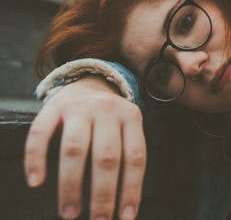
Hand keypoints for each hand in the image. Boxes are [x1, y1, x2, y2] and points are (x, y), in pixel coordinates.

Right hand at [24, 76, 145, 219]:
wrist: (87, 82)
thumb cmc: (109, 118)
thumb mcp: (126, 127)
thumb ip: (125, 154)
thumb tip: (124, 202)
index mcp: (131, 117)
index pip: (135, 157)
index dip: (132, 189)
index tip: (126, 216)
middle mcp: (108, 109)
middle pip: (106, 157)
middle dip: (103, 194)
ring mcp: (80, 106)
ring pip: (75, 149)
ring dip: (71, 185)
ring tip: (70, 213)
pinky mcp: (54, 106)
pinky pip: (41, 133)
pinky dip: (36, 158)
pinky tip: (37, 182)